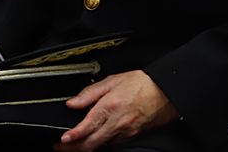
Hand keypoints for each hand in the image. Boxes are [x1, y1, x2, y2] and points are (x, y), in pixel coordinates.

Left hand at [55, 70, 178, 150]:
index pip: (87, 127)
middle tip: (62, 148)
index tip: (63, 140)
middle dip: (74, 148)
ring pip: (102, 145)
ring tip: (75, 145)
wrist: (165, 92)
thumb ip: (90, 93)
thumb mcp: (112, 81)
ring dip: (87, 147)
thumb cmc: (141, 84)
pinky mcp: (132, 136)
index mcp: (109, 107)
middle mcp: (117, 123)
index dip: (73, 136)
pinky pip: (114, 143)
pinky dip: (103, 143)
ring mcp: (125, 132)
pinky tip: (96, 140)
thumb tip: (73, 102)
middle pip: (92, 143)